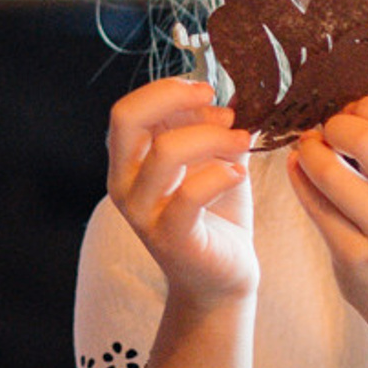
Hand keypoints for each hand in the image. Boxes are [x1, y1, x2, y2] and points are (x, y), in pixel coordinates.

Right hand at [108, 76, 256, 305]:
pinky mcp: (170, 236)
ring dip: (213, 137)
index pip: (128, 110)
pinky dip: (221, 175)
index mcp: (127, 161)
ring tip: (243, 141)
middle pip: (126, 119)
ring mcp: (142, 212)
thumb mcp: (211, 160)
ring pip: (166, 151)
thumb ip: (208, 130)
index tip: (207, 92)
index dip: (167, 91)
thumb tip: (222, 101)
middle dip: (175, 99)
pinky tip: (240, 175)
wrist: (222, 276)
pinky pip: (190, 193)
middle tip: (219, 107)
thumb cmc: (215, 213)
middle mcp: (123, 183)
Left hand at [288, 96, 367, 339]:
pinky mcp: (355, 259)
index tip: (352, 113)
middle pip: (364, 136)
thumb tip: (349, 104)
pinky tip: (299, 169)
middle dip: (334, 125)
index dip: (366, 105)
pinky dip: (299, 179)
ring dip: (309, 151)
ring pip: (329, 171)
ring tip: (309, 149)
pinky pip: (314, 205)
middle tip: (327, 131)